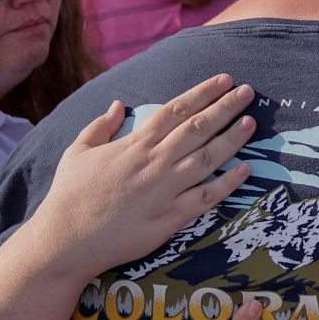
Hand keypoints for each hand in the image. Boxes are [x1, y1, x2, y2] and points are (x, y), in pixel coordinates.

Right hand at [35, 73, 256, 276]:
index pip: (176, 109)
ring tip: (251, 122)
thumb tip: (118, 104)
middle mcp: (154, 162)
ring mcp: (165, 190)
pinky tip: (245, 170)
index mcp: (134, 143)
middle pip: (198, 128)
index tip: (224, 80)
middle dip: (225, 107)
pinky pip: (205, 198)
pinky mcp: (170, 218)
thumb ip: (101, 125)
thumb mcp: (77, 151)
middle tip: (248, 92)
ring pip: (207, 158)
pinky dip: (227, 184)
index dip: (203, 93)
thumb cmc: (70, 195)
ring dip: (232, 139)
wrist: (67, 239)